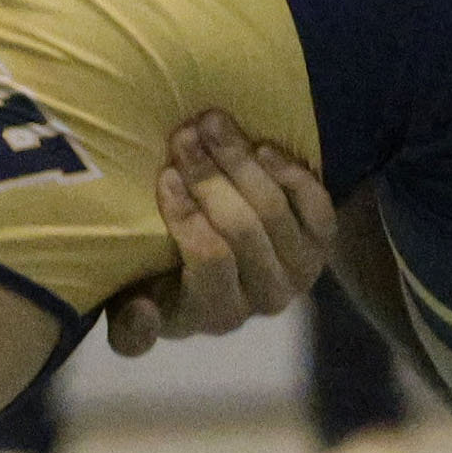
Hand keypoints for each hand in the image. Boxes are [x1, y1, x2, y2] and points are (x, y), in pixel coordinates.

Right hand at [104, 114, 334, 353]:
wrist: (225, 274)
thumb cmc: (165, 284)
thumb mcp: (133, 311)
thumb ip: (129, 328)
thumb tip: (143, 312)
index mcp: (215, 314)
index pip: (209, 259)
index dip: (187, 214)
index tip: (165, 173)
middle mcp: (265, 299)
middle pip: (243, 227)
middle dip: (209, 174)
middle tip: (184, 133)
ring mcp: (299, 272)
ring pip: (274, 209)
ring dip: (240, 160)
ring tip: (213, 124)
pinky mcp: (322, 245)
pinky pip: (316, 206)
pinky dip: (289, 173)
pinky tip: (260, 147)